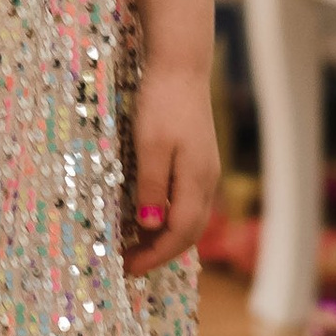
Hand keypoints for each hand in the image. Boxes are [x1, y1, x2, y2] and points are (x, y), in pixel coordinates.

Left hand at [124, 59, 220, 276]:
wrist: (180, 67)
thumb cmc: (161, 104)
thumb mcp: (150, 146)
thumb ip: (152, 187)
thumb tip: (150, 226)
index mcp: (197, 181)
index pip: (180, 233)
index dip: (155, 255)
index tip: (128, 268)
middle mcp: (206, 181)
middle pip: (189, 232)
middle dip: (161, 252)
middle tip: (129, 264)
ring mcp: (204, 171)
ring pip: (189, 218)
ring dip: (165, 237)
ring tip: (135, 245)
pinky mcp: (198, 160)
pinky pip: (187, 202)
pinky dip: (169, 218)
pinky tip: (149, 216)